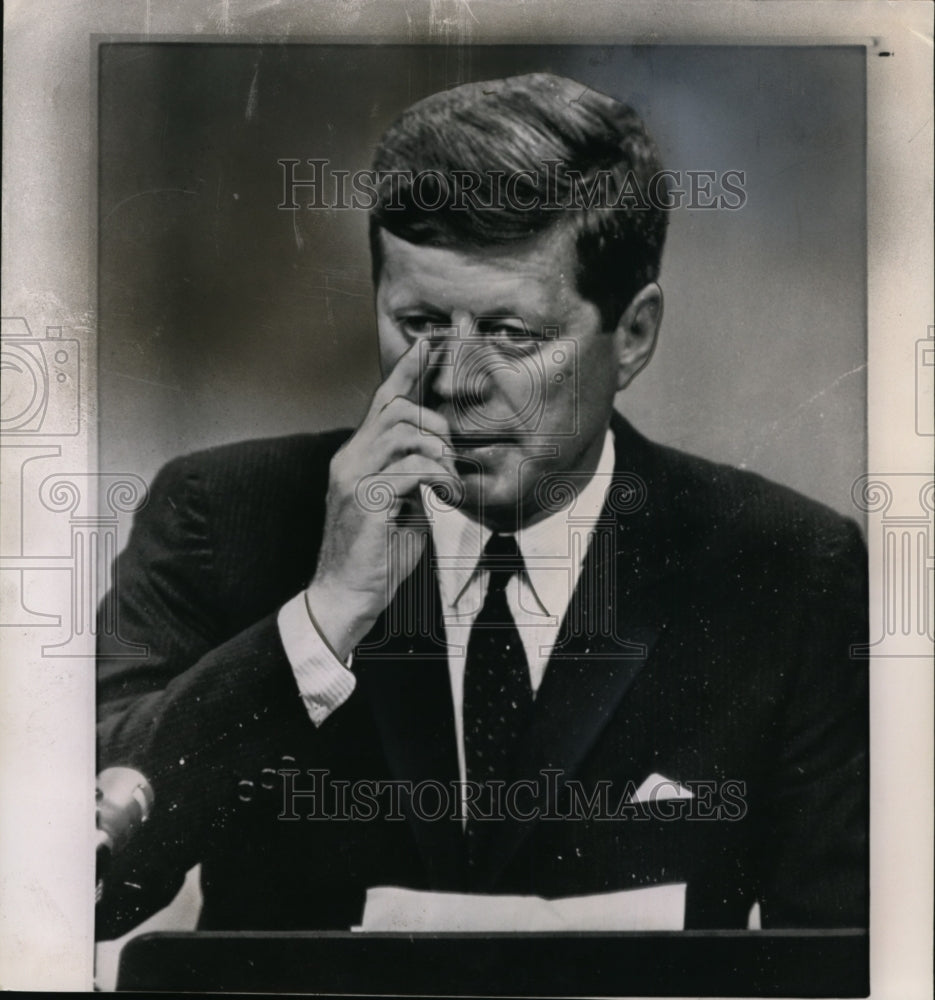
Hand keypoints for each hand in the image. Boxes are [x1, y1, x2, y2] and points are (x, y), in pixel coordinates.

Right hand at [305, 341, 458, 658]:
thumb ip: (409, 477)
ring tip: (449, 480)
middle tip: (451, 456)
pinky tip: (446, 495)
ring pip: (405, 432)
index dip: (407, 371)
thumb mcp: (397, 506)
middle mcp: (349, 459)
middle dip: (436, 423)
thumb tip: (437, 461)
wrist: (345, 596)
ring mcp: (353, 477)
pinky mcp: (365, 499)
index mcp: (356, 457)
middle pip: (398, 409)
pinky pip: (411, 468)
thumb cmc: (375, 556)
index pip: (382, 402)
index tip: (429, 346)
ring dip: (439, 452)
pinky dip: (438, 477)